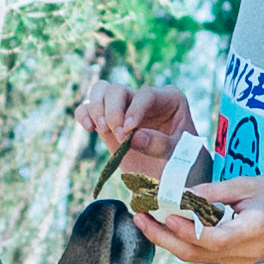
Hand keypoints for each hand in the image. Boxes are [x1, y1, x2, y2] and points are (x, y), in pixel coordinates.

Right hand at [73, 79, 195, 171]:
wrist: (169, 174)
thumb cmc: (180, 161)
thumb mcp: (178, 154)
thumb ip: (159, 145)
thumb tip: (133, 137)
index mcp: (169, 99)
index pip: (146, 95)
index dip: (134, 110)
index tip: (128, 131)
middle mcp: (143, 98)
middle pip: (118, 89)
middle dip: (113, 112)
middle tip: (120, 137)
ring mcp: (124, 108)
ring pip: (101, 91)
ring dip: (96, 109)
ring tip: (102, 130)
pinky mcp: (108, 121)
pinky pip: (87, 108)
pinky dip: (83, 114)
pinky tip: (89, 128)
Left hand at [138, 175, 263, 263]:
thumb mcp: (253, 184)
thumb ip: (216, 190)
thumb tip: (182, 193)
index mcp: (253, 231)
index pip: (211, 238)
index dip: (185, 229)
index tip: (164, 213)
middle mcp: (244, 253)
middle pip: (195, 254)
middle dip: (162, 237)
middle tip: (139, 218)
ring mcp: (239, 262)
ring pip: (196, 258)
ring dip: (168, 241)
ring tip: (146, 220)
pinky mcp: (236, 263)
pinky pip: (204, 256)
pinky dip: (184, 242)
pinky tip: (170, 227)